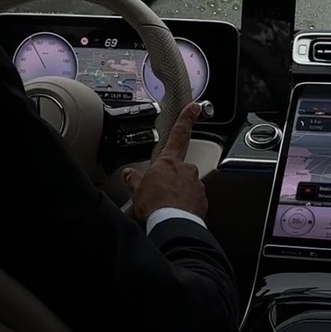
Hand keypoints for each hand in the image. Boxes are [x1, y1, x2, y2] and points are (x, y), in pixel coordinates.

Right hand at [122, 102, 207, 222]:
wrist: (171, 224)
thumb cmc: (154, 206)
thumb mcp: (137, 190)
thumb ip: (134, 180)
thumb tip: (128, 174)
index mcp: (169, 162)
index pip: (178, 134)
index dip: (186, 119)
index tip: (194, 107)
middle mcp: (186, 170)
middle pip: (180, 170)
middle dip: (172, 179)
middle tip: (161, 193)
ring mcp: (196, 185)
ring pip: (187, 186)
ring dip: (178, 194)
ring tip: (166, 207)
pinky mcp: (202, 201)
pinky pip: (193, 201)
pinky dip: (185, 206)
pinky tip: (176, 213)